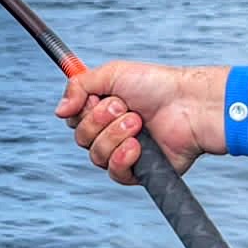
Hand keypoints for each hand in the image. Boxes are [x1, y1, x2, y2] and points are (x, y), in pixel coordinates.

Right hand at [54, 62, 229, 184]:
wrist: (188, 104)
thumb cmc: (156, 85)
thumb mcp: (111, 73)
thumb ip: (79, 86)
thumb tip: (59, 111)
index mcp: (103, 110)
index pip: (74, 119)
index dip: (81, 110)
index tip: (95, 98)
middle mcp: (110, 132)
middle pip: (81, 138)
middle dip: (101, 120)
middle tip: (125, 106)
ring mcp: (124, 152)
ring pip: (96, 155)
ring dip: (115, 136)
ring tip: (138, 122)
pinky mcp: (139, 171)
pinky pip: (115, 173)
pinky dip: (123, 158)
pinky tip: (137, 146)